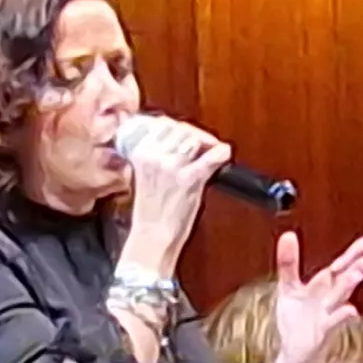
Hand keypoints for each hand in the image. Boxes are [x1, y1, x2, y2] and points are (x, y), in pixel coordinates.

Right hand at [111, 111, 229, 279]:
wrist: (152, 238)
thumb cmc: (151, 213)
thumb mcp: (147, 175)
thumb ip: (160, 155)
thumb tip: (183, 140)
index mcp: (139, 153)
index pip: (162, 124)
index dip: (180, 128)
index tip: (187, 133)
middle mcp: (152, 156)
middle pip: (181, 129)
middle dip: (196, 135)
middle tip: (204, 145)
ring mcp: (169, 166)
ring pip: (194, 139)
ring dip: (207, 144)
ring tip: (212, 152)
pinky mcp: (187, 179)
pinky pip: (209, 158)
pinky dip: (221, 154)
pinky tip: (224, 154)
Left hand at [272, 231, 362, 362]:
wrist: (293, 348)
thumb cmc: (296, 318)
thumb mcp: (289, 286)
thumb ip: (289, 262)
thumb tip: (288, 234)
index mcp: (323, 284)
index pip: (341, 265)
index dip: (354, 252)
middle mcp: (329, 297)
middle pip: (345, 279)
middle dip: (356, 268)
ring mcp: (326, 313)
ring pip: (339, 297)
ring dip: (348, 286)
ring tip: (356, 275)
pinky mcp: (321, 330)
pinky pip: (332, 322)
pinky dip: (341, 315)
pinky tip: (350, 310)